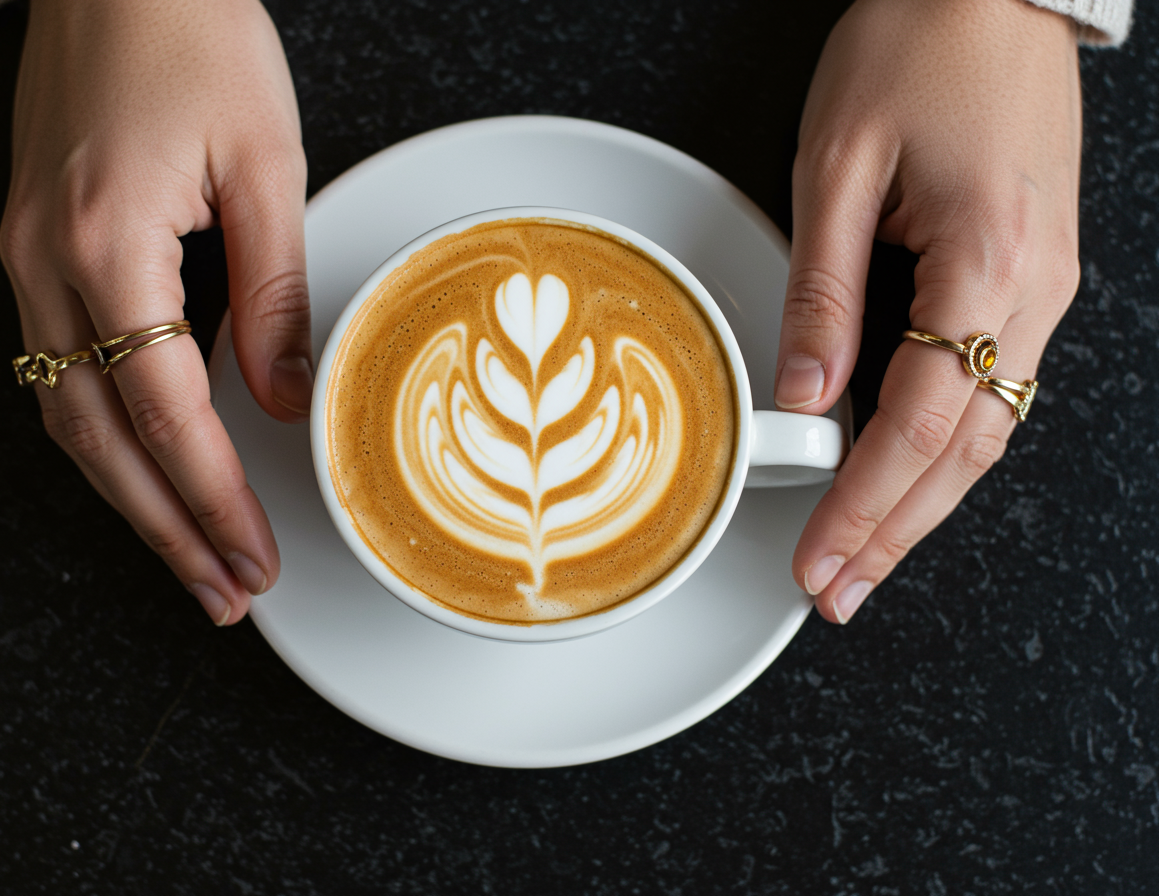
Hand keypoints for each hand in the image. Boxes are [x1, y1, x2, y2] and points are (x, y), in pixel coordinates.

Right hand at [0, 0, 310, 624]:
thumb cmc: (191, 29)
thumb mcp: (266, 157)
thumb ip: (272, 288)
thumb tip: (283, 398)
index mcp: (105, 239)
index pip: (164, 411)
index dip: (213, 498)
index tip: (253, 555)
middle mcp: (45, 261)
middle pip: (98, 440)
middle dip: (165, 529)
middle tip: (222, 594)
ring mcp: (26, 257)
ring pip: (67, 417)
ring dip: (129, 499)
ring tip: (189, 559)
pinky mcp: (35, 247)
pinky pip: (60, 371)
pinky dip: (105, 440)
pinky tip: (144, 475)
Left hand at [775, 0, 1080, 622]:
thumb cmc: (918, 43)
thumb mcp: (837, 167)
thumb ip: (822, 292)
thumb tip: (804, 398)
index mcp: (988, 261)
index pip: (918, 424)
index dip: (864, 506)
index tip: (818, 562)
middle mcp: (1035, 288)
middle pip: (965, 451)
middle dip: (897, 533)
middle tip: (838, 593)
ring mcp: (1046, 284)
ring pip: (988, 429)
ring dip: (923, 503)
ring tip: (865, 558)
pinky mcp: (1034, 271)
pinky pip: (993, 385)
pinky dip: (946, 446)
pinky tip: (907, 479)